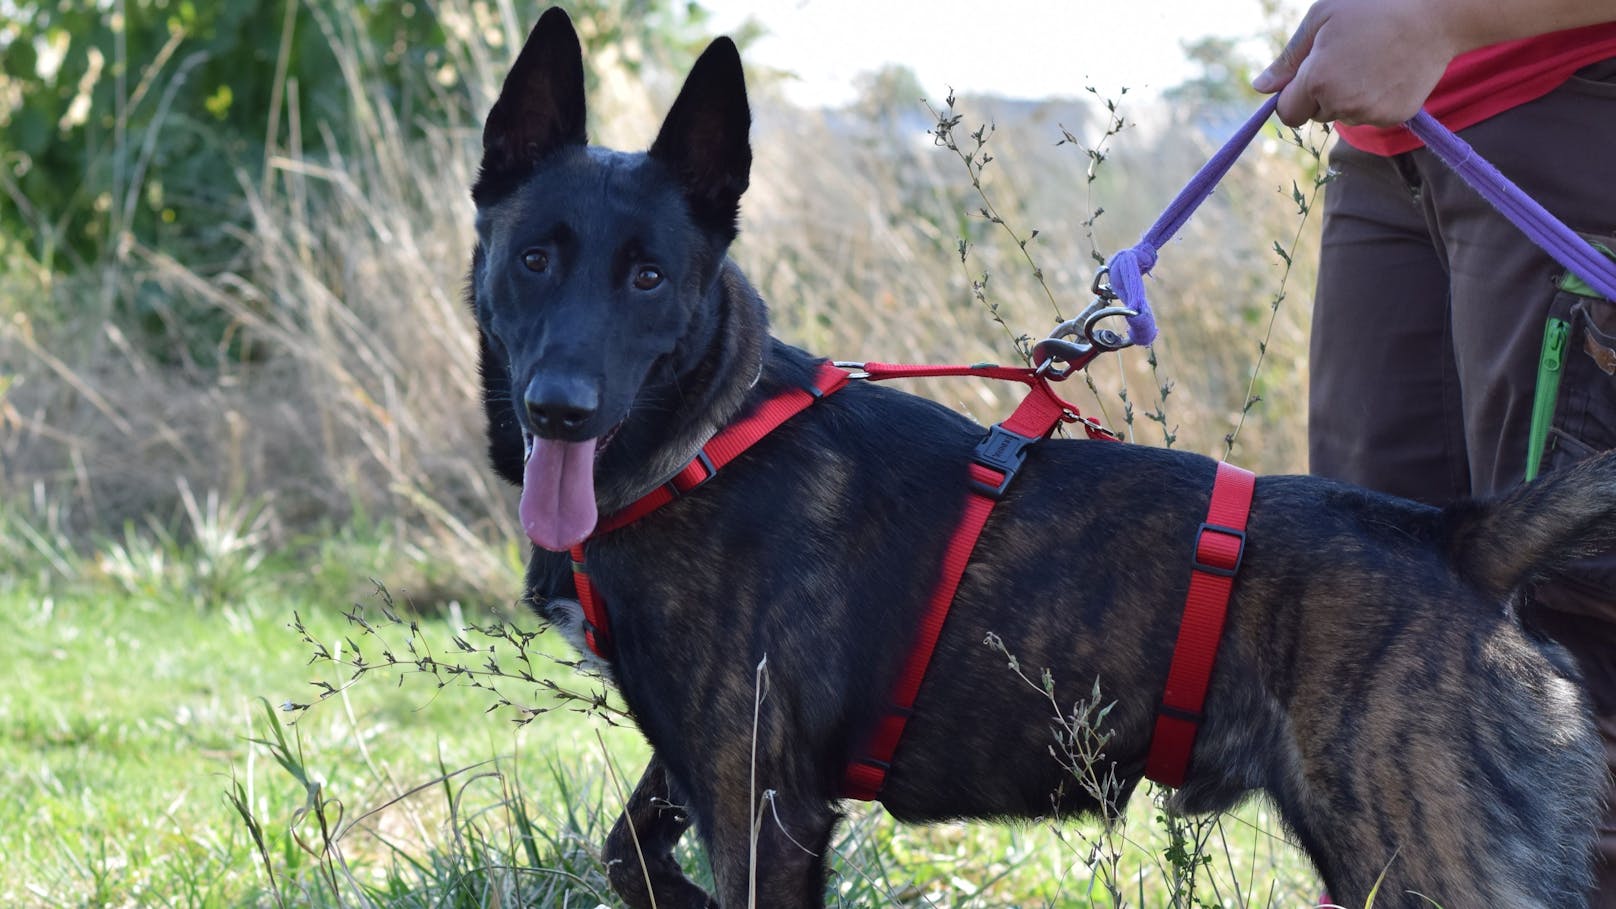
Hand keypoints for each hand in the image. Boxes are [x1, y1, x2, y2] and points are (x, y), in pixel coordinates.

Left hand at [1251, 0, 1461, 126]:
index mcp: (1318, 80)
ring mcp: (1371, 113)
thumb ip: (1288, 59)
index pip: (1288, 112)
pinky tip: (1388, 72)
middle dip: (1321, 93)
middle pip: (1315, 114)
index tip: (1306, 78)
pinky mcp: (1395, 117)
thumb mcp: (1321, 19)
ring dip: (1348, 97)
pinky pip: (1370, 116)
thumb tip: (1259, 88)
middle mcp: (1343, 103)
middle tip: (1346, 58)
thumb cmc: (1373, 7)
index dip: (1292, 96)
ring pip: (1343, 115)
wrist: (1436, 14)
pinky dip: (1373, 100)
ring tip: (1370, 61)